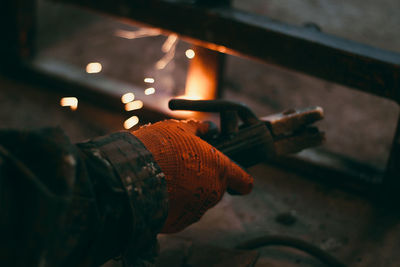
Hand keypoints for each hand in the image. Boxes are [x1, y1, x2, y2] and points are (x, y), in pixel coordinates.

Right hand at [132, 120, 252, 232]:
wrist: (130, 176)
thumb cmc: (159, 149)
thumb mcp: (179, 130)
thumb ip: (199, 130)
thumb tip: (209, 128)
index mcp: (220, 171)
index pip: (244, 182)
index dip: (240, 178)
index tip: (231, 174)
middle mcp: (212, 193)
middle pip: (217, 188)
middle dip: (204, 178)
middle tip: (183, 165)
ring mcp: (196, 211)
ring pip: (198, 199)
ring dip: (188, 190)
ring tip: (166, 177)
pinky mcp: (178, 223)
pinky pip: (181, 211)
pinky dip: (174, 203)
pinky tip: (159, 190)